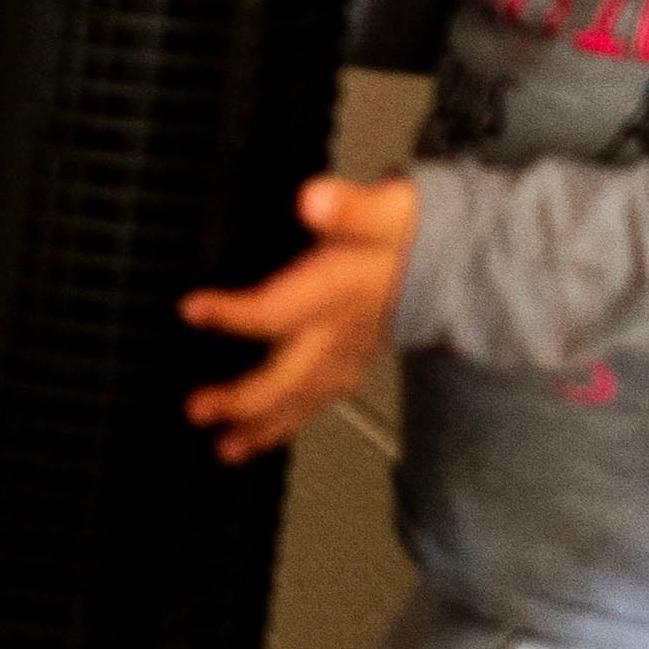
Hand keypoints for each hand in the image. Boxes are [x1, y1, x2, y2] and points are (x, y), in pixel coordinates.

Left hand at [179, 173, 419, 462]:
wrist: (459, 264)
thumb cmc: (414, 233)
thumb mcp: (388, 209)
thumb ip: (352, 208)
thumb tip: (314, 200)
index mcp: (340, 293)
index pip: (279, 311)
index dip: (232, 313)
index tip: (189, 308)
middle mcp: (340, 333)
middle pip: (288, 377)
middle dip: (243, 400)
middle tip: (197, 410)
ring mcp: (346, 355)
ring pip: (302, 400)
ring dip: (263, 426)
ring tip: (225, 448)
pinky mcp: (349, 363)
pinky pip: (315, 402)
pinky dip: (286, 423)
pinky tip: (258, 436)